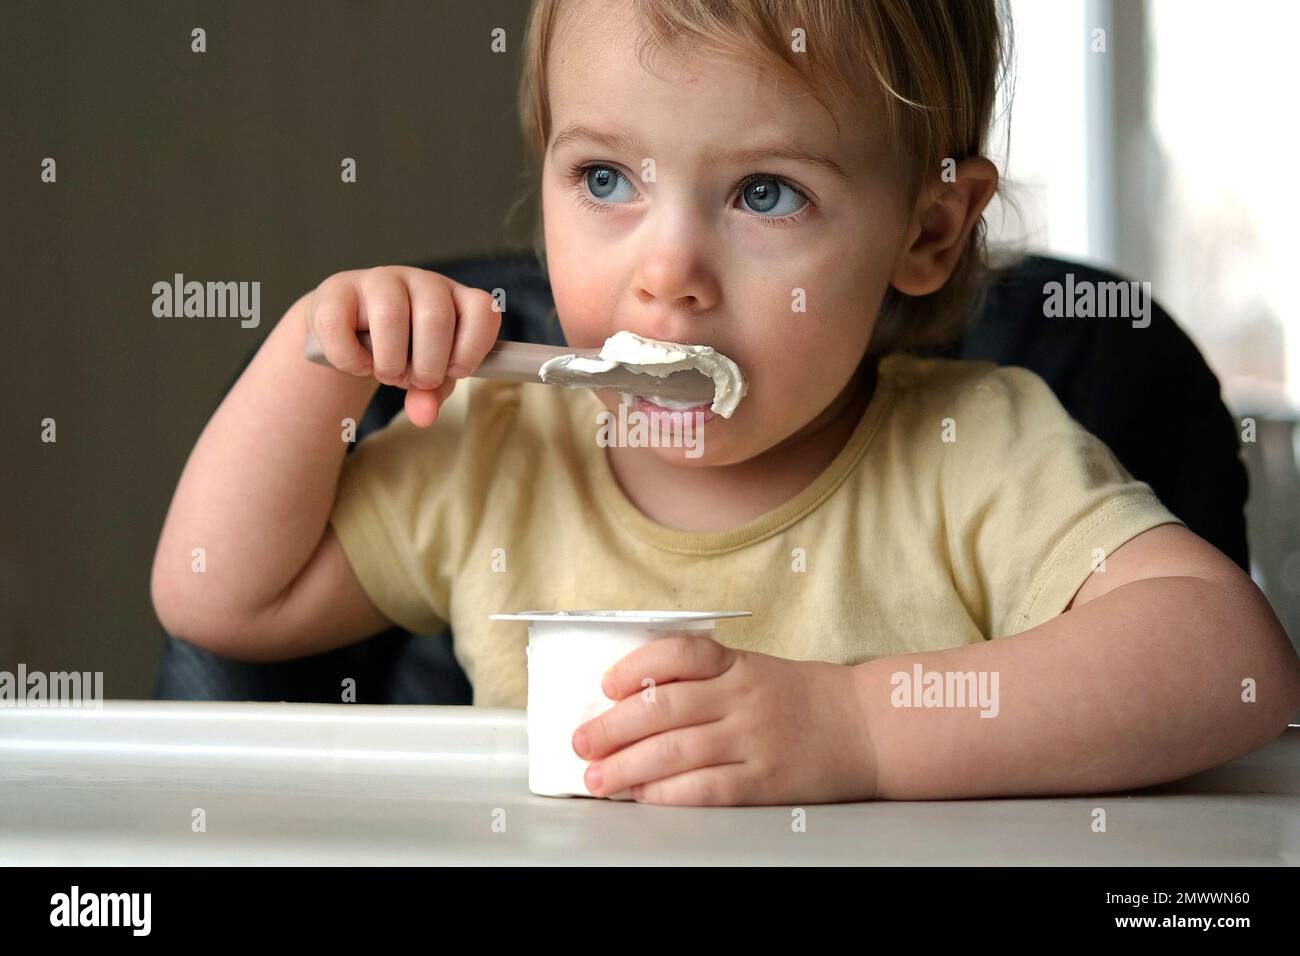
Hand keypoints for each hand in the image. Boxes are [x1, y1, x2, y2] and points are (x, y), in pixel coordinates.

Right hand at [306, 265, 500, 426]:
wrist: (349, 333)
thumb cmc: (401, 351)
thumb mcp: (426, 374)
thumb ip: (433, 394)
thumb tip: (424, 415)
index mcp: (455, 298)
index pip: (483, 309)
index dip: (473, 346)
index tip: (456, 371)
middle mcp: (422, 282)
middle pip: (436, 317)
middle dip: (427, 365)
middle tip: (415, 381)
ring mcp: (379, 280)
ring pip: (390, 316)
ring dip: (389, 362)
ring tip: (386, 373)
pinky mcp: (338, 289)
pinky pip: (340, 325)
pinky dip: (350, 358)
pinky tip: (358, 364)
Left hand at [571, 633, 878, 805]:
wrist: (865, 728)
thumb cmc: (801, 699)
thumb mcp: (753, 671)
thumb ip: (703, 680)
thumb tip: (633, 700)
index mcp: (737, 665)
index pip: (678, 654)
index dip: (635, 666)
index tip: (605, 684)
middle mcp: (742, 699)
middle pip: (662, 708)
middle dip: (611, 728)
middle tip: (580, 742)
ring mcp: (753, 741)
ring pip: (674, 752)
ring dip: (626, 767)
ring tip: (597, 777)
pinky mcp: (763, 782)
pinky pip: (704, 788)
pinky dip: (667, 794)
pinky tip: (644, 796)